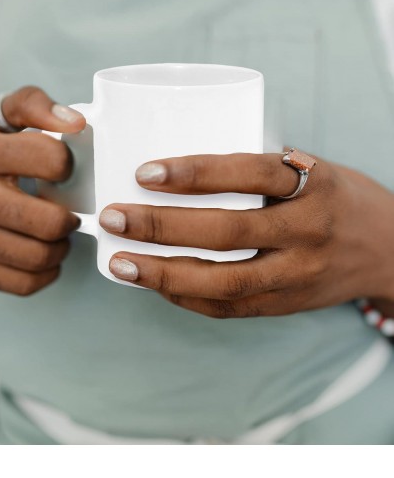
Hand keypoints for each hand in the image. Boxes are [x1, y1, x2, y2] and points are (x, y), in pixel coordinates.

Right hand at [0, 87, 84, 295]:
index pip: (49, 159)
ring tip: (56, 232)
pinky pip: (24, 283)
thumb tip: (75, 122)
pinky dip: (46, 272)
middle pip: (49, 221)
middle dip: (71, 217)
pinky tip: (43, 254)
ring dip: (61, 247)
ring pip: (39, 257)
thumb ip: (34, 105)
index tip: (60, 168)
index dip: (67, 163)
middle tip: (67, 210)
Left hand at [99, 152, 393, 317]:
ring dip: (163, 273)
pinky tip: (153, 283)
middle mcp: (308, 231)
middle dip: (162, 226)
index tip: (145, 172)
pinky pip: (231, 308)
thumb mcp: (312, 169)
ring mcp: (298, 275)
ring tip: (119, 262)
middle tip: (112, 216)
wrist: (390, 250)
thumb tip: (180, 168)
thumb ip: (259, 169)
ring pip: (224, 282)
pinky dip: (186, 297)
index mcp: (313, 184)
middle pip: (227, 232)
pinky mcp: (287, 305)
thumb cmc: (338, 197)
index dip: (195, 172)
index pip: (250, 173)